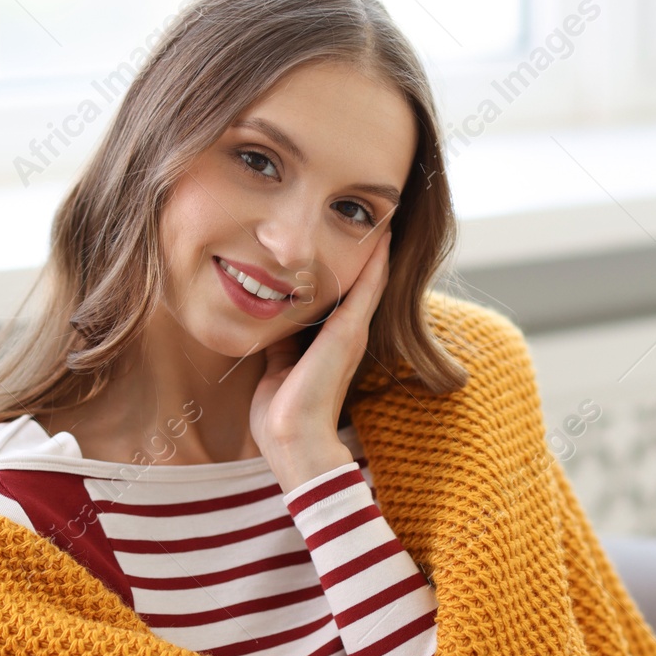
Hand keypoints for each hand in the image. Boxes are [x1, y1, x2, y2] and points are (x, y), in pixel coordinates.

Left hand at [251, 231, 391, 491]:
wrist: (292, 439)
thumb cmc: (281, 415)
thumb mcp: (275, 368)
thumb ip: (280, 343)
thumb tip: (273, 324)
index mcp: (329, 345)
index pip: (341, 298)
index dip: (346, 270)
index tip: (347, 238)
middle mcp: (347, 336)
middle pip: (363, 284)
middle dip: (368, 253)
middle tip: (377, 217)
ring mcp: (351, 333)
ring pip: (370, 281)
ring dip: (377, 250)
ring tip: (383, 216)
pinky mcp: (349, 332)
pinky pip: (367, 287)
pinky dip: (375, 261)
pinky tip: (381, 234)